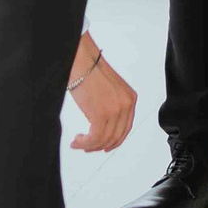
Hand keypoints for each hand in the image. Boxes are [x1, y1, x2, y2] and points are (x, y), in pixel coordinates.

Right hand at [67, 33, 134, 151]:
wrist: (81, 60)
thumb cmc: (90, 70)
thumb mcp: (109, 89)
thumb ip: (111, 104)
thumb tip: (101, 123)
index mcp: (130, 98)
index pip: (125, 128)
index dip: (114, 140)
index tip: (104, 146)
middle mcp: (126, 105)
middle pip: (116, 136)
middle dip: (100, 145)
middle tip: (87, 147)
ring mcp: (115, 110)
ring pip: (104, 139)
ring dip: (89, 145)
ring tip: (78, 142)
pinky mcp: (102, 115)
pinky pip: (95, 138)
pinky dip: (85, 143)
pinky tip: (77, 140)